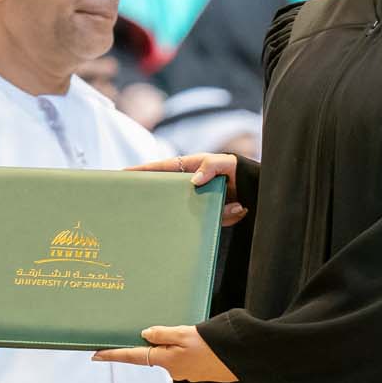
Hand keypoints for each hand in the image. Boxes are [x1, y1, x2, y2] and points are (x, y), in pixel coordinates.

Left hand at [94, 325, 236, 381]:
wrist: (241, 360)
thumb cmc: (215, 346)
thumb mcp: (185, 334)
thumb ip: (162, 334)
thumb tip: (144, 335)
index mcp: (167, 360)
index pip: (133, 356)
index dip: (114, 355)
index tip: (95, 355)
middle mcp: (173, 369)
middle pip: (154, 353)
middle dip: (155, 342)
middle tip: (168, 329)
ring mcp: (186, 372)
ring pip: (170, 354)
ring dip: (173, 343)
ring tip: (190, 333)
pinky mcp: (197, 371)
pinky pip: (184, 357)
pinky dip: (185, 348)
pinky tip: (197, 341)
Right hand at [127, 153, 245, 224]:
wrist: (257, 189)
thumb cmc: (239, 169)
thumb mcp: (226, 163)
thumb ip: (211, 167)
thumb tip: (194, 181)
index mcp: (190, 168)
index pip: (161, 168)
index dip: (142, 171)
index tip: (124, 173)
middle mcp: (191, 185)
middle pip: (168, 194)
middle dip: (165, 202)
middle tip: (152, 209)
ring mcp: (199, 201)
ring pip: (190, 211)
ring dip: (213, 209)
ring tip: (233, 203)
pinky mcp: (210, 214)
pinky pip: (209, 220)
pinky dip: (226, 215)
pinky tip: (238, 206)